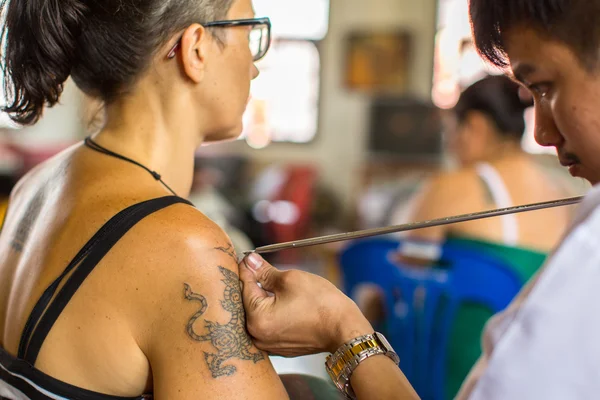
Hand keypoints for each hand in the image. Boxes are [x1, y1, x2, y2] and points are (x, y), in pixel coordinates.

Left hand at [239, 253, 372, 356]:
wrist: (344, 329)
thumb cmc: (321, 304)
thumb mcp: (290, 279)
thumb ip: (265, 271)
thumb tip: (250, 261)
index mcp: (257, 319)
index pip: (244, 286)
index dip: (247, 268)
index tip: (249, 257)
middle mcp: (257, 336)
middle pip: (246, 303)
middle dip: (252, 284)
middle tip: (259, 267)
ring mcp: (268, 345)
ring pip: (256, 314)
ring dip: (261, 298)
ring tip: (272, 284)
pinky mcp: (279, 347)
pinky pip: (267, 325)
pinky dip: (270, 312)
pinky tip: (281, 301)